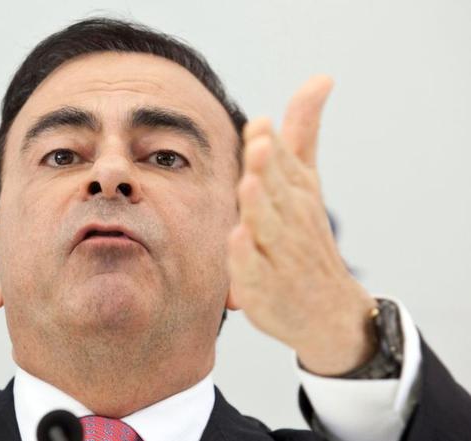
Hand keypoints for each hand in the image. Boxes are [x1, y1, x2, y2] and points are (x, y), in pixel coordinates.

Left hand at [226, 76, 378, 375]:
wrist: (330, 310)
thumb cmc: (306, 235)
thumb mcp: (307, 181)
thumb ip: (303, 132)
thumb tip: (320, 77)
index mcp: (297, 191)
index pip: (282, 162)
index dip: (269, 144)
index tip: (261, 124)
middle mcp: (289, 218)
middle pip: (276, 188)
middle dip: (268, 166)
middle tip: (261, 143)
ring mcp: (278, 253)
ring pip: (266, 225)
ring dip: (259, 204)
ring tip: (250, 183)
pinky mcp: (264, 287)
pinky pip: (253, 270)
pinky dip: (247, 257)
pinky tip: (238, 239)